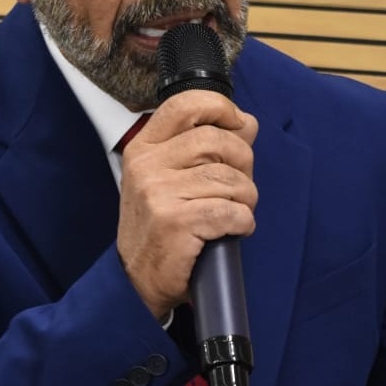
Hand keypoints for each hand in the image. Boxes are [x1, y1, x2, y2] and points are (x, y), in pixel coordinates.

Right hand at [116, 90, 257, 320]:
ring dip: (245, 198)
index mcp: (144, 147)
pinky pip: (230, 211)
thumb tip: (247, 123)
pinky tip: (235, 230)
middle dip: (242, 163)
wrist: (139, 281)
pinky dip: (243, 222)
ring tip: (236, 212)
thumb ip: (209, 148)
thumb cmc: (163, 227)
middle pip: (216, 141)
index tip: (238, 124)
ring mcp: (158, 193)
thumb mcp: (175, 179)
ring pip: (228, 178)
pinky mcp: (174, 222)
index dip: (220, 108)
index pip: (185, 104)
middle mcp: (146, 165)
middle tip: (239, 187)